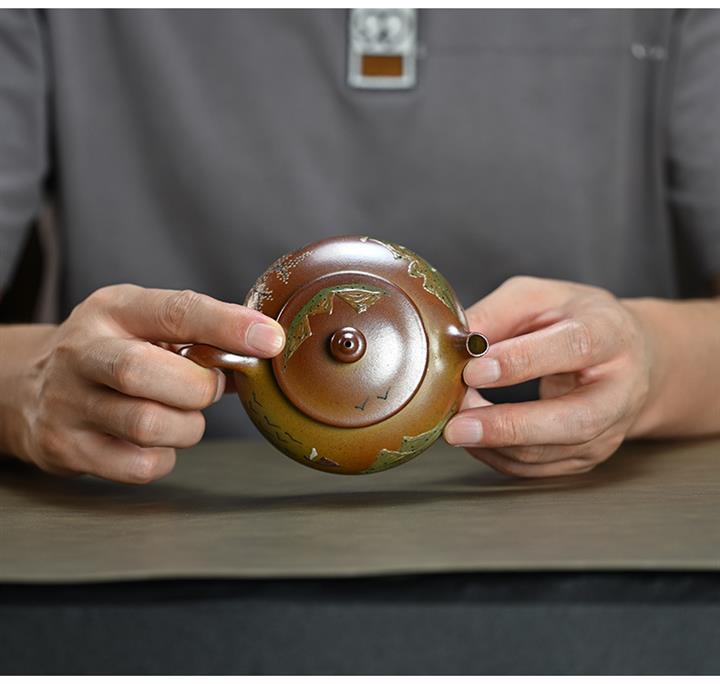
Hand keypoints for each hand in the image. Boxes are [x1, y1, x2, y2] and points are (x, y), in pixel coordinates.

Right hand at [15, 285, 283, 482]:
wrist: (28, 386)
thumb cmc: (112, 351)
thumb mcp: (145, 326)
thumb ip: (199, 339)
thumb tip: (264, 356)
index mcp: (114, 310)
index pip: (175, 311)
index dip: (228, 326)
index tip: (270, 340)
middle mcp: (83, 352)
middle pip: (144, 372)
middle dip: (196, 388)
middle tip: (208, 388)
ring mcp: (69, 402)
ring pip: (146, 425)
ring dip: (186, 427)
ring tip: (182, 416)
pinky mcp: (67, 447)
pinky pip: (139, 465)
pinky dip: (165, 457)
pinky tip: (157, 441)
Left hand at [444, 276, 652, 477]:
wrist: (629, 357)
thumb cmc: (576, 320)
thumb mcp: (540, 298)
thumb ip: (497, 314)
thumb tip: (453, 342)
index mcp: (610, 334)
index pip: (573, 348)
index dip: (521, 362)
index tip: (473, 371)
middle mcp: (618, 390)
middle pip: (572, 421)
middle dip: (508, 427)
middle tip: (457, 426)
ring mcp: (607, 431)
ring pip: (548, 453)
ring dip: (493, 444)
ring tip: (455, 425)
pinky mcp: (587, 457)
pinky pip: (536, 468)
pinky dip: (496, 456)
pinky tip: (474, 437)